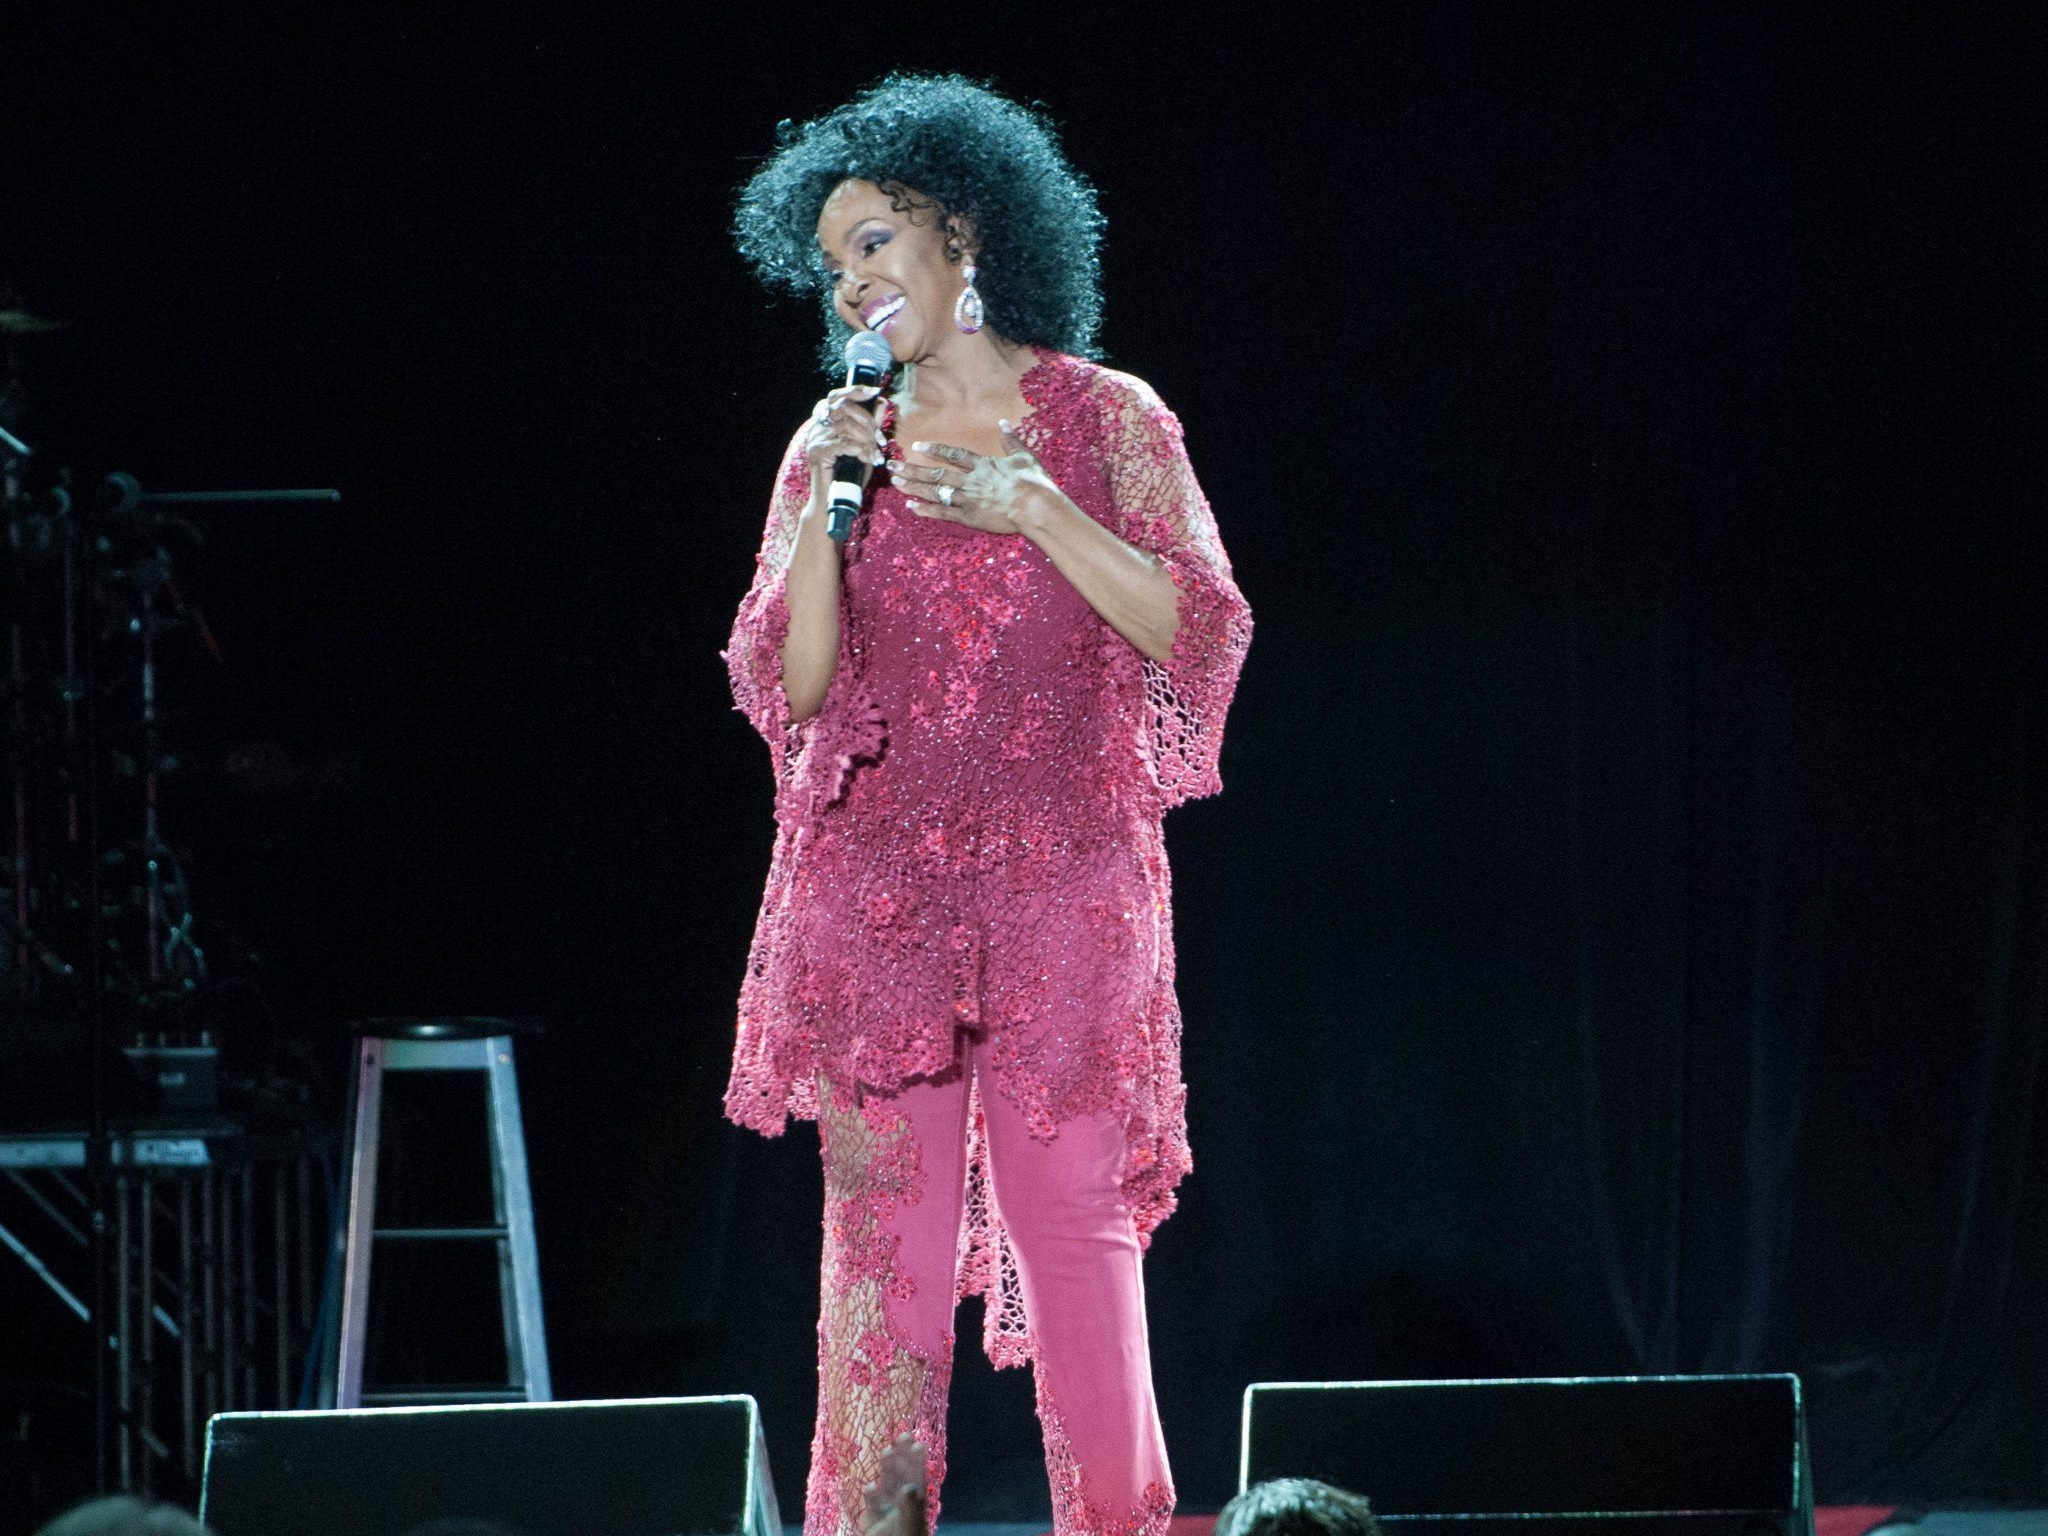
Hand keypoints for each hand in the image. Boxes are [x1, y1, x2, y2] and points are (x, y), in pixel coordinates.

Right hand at [804, 384, 890, 495]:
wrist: (833, 501)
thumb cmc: (850, 475)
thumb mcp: (865, 446)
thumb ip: (872, 425)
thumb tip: (882, 403)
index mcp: (825, 421)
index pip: (837, 396)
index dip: (856, 391)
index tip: (876, 392)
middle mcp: (817, 426)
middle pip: (844, 407)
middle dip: (868, 420)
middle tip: (880, 439)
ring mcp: (814, 439)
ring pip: (847, 426)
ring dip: (867, 440)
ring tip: (875, 454)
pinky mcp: (817, 452)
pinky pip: (844, 444)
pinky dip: (860, 451)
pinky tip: (867, 460)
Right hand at [862, 1435, 928, 1535]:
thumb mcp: (909, 1528)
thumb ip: (908, 1509)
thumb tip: (908, 1487)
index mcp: (917, 1508)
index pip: (918, 1480)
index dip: (918, 1462)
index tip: (918, 1443)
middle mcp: (904, 1508)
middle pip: (903, 1479)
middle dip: (903, 1458)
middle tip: (903, 1435)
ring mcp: (889, 1516)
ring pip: (888, 1489)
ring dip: (887, 1470)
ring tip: (887, 1450)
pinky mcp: (874, 1526)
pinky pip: (873, 1508)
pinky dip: (871, 1497)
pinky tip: (870, 1486)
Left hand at [890, 419, 1058, 535]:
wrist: (1036, 506)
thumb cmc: (1034, 482)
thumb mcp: (1024, 456)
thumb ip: (1010, 440)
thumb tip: (1004, 422)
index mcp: (983, 465)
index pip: (953, 455)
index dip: (934, 450)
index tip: (916, 447)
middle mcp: (971, 480)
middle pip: (937, 474)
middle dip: (913, 470)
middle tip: (893, 466)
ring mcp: (969, 499)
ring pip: (936, 492)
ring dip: (914, 487)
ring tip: (896, 483)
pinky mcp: (971, 517)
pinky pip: (944, 513)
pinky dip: (927, 510)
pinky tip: (911, 506)